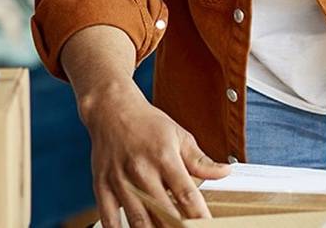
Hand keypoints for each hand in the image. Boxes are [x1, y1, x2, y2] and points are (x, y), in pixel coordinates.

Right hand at [80, 82, 229, 227]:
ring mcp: (119, 180)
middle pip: (162, 211)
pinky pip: (108, 217)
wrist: (111, 110)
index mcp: (164, 157)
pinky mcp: (101, 186)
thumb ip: (200, 160)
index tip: (206, 225)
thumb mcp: (179, 135)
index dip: (198, 214)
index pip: (186, 193)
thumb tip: (224, 172)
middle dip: (177, 227)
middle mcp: (141, 170)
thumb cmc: (147, 124)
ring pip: (137, 219)